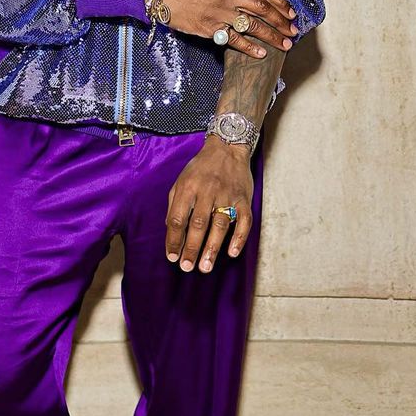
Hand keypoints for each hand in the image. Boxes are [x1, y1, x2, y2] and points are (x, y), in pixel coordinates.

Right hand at [161, 0, 297, 57]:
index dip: (279, 2)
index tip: (290, 12)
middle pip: (262, 9)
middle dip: (281, 21)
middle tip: (293, 30)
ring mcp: (220, 13)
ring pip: (253, 25)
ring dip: (272, 36)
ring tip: (285, 44)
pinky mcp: (211, 28)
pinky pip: (234, 40)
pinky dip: (249, 48)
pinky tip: (261, 54)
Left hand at [166, 136, 254, 271]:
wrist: (227, 148)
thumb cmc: (200, 168)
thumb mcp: (181, 181)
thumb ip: (175, 204)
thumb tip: (171, 230)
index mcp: (188, 187)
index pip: (178, 218)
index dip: (174, 239)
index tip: (172, 257)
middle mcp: (208, 191)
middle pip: (198, 224)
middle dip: (192, 248)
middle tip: (187, 267)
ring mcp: (227, 195)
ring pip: (220, 225)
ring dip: (212, 248)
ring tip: (205, 267)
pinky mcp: (244, 199)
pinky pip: (243, 221)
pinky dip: (239, 238)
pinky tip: (232, 253)